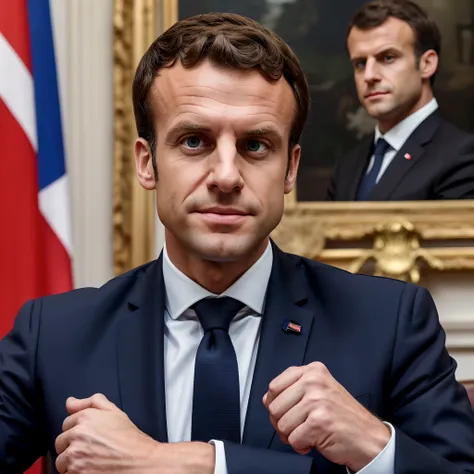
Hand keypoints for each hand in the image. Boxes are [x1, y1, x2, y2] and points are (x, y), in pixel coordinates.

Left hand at [55, 393, 160, 473]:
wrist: (139, 461)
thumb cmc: (129, 439)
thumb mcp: (115, 412)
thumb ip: (92, 402)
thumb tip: (71, 402)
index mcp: (85, 417)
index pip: (66, 423)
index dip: (77, 430)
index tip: (88, 436)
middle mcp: (77, 435)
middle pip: (60, 442)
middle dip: (71, 446)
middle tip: (90, 449)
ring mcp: (74, 456)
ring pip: (62, 461)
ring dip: (72, 462)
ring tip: (90, 461)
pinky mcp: (75, 473)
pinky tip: (90, 469)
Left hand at [263, 362, 390, 471]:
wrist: (369, 438)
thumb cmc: (342, 416)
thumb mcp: (318, 391)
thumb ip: (292, 390)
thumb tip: (266, 400)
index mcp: (313, 371)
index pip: (274, 386)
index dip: (276, 404)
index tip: (289, 411)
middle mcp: (314, 381)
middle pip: (274, 407)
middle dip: (282, 423)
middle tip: (299, 427)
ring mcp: (317, 400)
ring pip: (281, 425)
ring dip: (292, 436)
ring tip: (308, 433)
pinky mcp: (318, 422)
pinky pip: (293, 439)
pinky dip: (301, 446)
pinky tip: (314, 441)